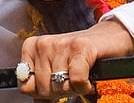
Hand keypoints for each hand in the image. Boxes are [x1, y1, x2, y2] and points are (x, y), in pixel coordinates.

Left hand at [18, 20, 133, 98]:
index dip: (41, 93)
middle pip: (42, 88)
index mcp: (32, 47)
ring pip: (59, 86)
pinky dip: (83, 86)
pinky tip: (87, 77)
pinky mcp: (81, 47)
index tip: (54, 85)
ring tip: (79, 76)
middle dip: (58, 92)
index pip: (25, 86)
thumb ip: (41, 82)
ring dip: (73, 89)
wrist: (108, 38)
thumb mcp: (54, 67)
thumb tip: (37, 101)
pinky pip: (76, 80)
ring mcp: (61, 44)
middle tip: (70, 81)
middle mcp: (43, 43)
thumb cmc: (79, 56)